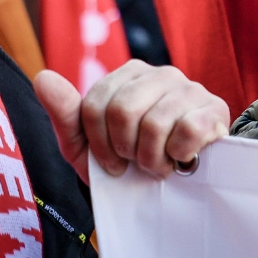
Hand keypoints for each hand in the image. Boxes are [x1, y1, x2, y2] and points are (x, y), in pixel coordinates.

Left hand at [35, 61, 228, 183]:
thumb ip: (65, 112)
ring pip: (155, 123)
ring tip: (159, 164)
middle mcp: (161, 73)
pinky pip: (186, 130)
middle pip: (123, 111)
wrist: (176, 184)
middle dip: (125, 149)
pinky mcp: (215, 108)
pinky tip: (182, 158)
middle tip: (136, 162)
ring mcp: (191, 88)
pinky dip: (178, 155)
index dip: (100, 144)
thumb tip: (43, 77)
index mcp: (129, 75)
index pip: (96, 105)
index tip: (112, 161)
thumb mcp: (87, 145)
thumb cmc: (129, 160)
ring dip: (152, 159)